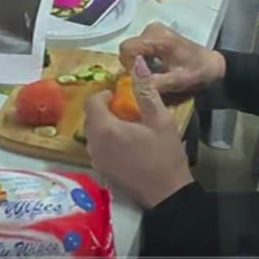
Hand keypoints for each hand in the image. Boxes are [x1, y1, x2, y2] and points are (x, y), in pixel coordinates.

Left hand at [84, 56, 193, 207]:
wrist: (168, 195)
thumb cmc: (165, 156)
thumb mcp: (160, 119)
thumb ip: (145, 90)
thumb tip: (138, 63)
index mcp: (105, 129)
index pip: (92, 102)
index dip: (104, 95)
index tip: (120, 96)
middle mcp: (94, 144)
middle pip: (90, 118)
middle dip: (104, 110)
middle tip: (125, 110)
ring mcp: (96, 160)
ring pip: (92, 134)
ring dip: (105, 126)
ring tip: (127, 126)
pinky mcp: (101, 171)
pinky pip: (97, 148)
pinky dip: (106, 141)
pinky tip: (126, 144)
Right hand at [118, 23, 225, 96]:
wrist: (211, 63)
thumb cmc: (196, 72)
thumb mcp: (177, 82)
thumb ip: (154, 83)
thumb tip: (132, 85)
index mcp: (159, 39)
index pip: (127, 48)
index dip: (129, 64)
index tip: (141, 76)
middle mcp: (153, 29)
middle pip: (128, 47)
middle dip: (133, 63)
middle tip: (148, 75)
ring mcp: (153, 29)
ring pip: (132, 47)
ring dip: (138, 61)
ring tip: (154, 71)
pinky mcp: (154, 32)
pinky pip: (138, 45)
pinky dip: (142, 56)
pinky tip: (155, 64)